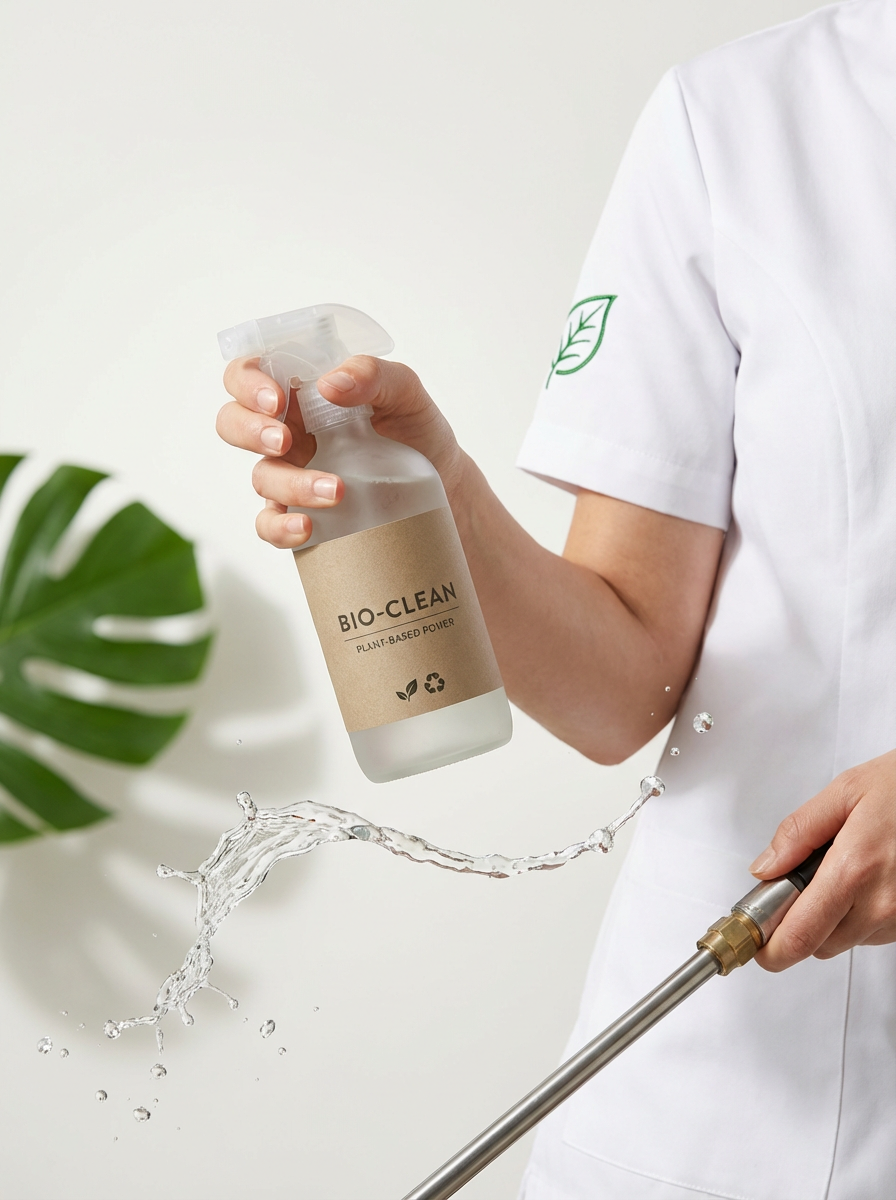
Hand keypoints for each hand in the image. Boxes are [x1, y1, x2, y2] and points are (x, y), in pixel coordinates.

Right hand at [215, 355, 464, 547]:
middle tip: (285, 440)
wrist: (446, 488)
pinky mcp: (302, 514)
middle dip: (249, 430)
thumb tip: (330, 384)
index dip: (248, 382)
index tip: (277, 398)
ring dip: (290, 484)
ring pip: (261, 476)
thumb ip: (374, 375)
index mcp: (302, 393)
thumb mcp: (406, 393)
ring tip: (336, 490)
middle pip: (233, 422)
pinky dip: (280, 528)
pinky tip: (306, 528)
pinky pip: (271, 524)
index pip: (250, 375)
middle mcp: (288, 431)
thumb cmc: (418, 432)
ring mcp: (292, 475)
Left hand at [750, 748, 895, 970]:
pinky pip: (875, 933)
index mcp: (855, 869)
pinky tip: (869, 879)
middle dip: (800, 922)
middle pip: (819, 944)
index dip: (771, 948)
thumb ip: (799, 832)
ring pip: (847, 940)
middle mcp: (882, 903)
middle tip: (799, 884)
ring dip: (834, 917)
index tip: (757, 942)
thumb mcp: (846, 792)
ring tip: (845, 870)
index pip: (800, 935)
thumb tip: (766, 867)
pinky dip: (862, 913)